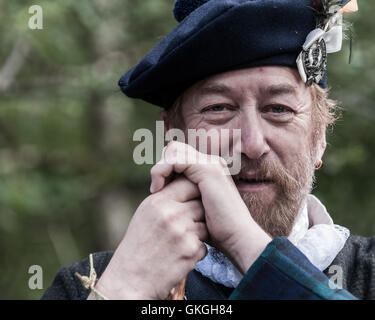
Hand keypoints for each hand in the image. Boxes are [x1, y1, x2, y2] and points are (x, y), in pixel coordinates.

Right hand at [93, 176, 207, 299]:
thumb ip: (165, 199)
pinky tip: (179, 256)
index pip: (188, 184)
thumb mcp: (145, 214)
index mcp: (158, 201)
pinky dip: (195, 251)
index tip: (190, 202)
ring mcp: (183, 232)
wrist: (130, 280)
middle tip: (185, 226)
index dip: (193, 193)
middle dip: (197, 215)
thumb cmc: (137, 246)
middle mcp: (171, 214)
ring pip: (204, 225)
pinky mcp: (191, 251)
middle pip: (200, 204)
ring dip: (197, 234)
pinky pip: (204, 245)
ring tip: (178, 243)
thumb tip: (188, 186)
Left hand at [150, 141, 271, 273]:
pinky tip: (158, 188)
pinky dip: (163, 170)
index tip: (156, 190)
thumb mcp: (193, 210)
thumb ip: (182, 196)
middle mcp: (211, 163)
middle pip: (175, 149)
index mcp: (208, 170)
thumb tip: (159, 192)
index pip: (178, 155)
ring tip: (155, 188)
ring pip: (174, 150)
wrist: (237, 238)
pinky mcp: (208, 169)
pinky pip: (176, 159)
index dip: (164, 168)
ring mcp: (211, 164)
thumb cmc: (215, 232)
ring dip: (160, 168)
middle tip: (155, 188)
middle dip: (161, 166)